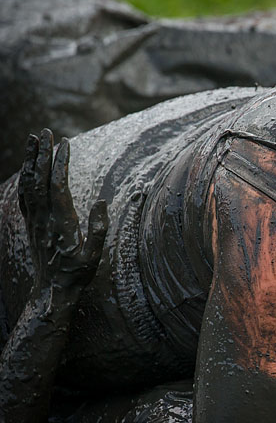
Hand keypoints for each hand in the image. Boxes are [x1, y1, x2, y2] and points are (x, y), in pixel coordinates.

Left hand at [18, 129, 107, 296]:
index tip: (66, 143)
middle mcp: (44, 218)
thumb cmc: (78, 273)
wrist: (52, 291)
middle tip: (46, 132)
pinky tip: (29, 166)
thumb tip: (103, 202)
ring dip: (31, 160)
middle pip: (39, 179)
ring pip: (29, 184)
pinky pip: (25, 194)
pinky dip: (26, 176)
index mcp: (61, 222)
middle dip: (42, 153)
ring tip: (34, 140)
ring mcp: (35, 220)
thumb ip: (100, 229)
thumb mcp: (95, 255)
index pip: (58, 185)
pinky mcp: (31, 223)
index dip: (60, 162)